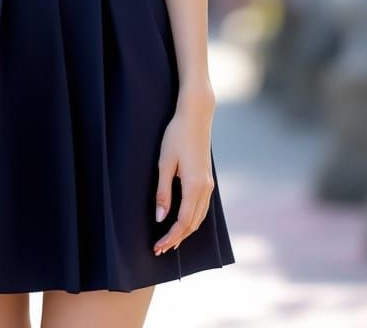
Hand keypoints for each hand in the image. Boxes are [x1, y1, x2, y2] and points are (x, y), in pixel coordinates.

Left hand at [153, 89, 215, 254]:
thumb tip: (160, 218)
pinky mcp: (207, 179)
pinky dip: (192, 220)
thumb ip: (163, 192)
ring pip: (200, 218)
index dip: (170, 237)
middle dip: (177, 239)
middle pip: (193, 224)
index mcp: (195, 186)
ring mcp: (209, 184)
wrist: (196, 117)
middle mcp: (205, 189)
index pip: (183, 222)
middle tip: (160, 249)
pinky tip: (183, 222)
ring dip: (185, 231)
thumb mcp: (165, 163)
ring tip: (170, 240)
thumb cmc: (176, 136)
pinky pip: (202, 208)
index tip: (158, 247)